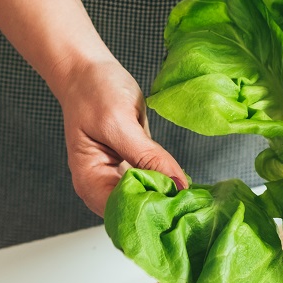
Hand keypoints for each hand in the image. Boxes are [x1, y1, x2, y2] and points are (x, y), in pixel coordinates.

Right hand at [54, 55, 186, 216]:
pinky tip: (185, 184)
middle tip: (195, 204)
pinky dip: (168, 184)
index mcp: (90, 182)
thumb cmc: (93, 92)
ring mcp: (117, 179)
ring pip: (147, 201)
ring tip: (195, 199)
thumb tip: (179, 184)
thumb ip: (148, 157)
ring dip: (169, 199)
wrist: (87, 70)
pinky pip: (153, 184)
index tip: (181, 204)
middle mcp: (102, 187)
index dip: (152, 212)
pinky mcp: (133, 168)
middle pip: (136, 212)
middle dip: (163, 209)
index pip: (124, 212)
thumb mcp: (120, 123)